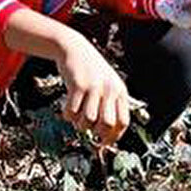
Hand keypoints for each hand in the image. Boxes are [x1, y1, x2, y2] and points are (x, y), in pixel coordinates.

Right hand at [54, 29, 129, 146]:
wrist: (74, 48)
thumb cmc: (90, 70)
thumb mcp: (107, 84)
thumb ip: (110, 104)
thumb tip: (106, 133)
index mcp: (120, 91)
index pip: (123, 122)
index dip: (114, 136)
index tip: (104, 142)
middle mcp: (109, 89)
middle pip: (107, 124)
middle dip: (97, 132)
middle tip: (89, 129)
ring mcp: (94, 87)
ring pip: (89, 120)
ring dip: (80, 124)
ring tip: (77, 118)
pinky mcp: (78, 85)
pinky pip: (72, 111)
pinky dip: (68, 116)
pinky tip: (67, 111)